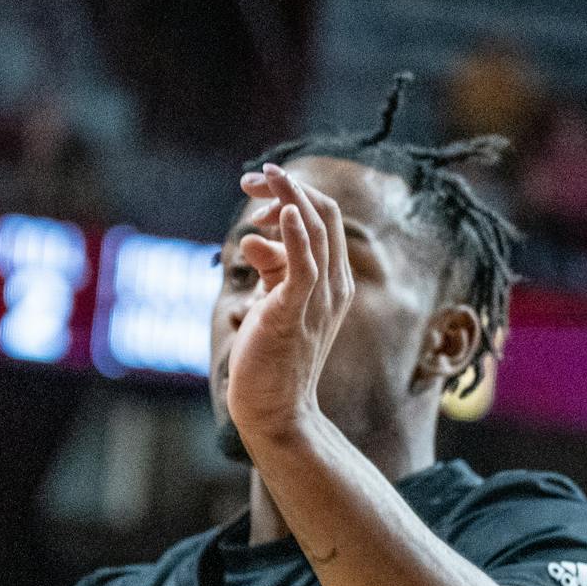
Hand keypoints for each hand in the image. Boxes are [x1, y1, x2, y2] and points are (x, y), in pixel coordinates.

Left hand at [224, 163, 353, 443]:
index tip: (257, 190)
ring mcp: (319, 298)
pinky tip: (279, 212)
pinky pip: (304, 266)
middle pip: (324, 215)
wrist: (274, 408)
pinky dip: (295, 235)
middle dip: (289, 187)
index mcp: (333, 281)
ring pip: (316, 231)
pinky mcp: (295, 312)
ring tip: (259, 181)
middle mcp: (334, 285)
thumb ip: (270, 270)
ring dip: (288, 198)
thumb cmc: (271, 358)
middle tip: (253, 177)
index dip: (295, 195)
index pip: (325, 220)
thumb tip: (252, 238)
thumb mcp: (272, 303)